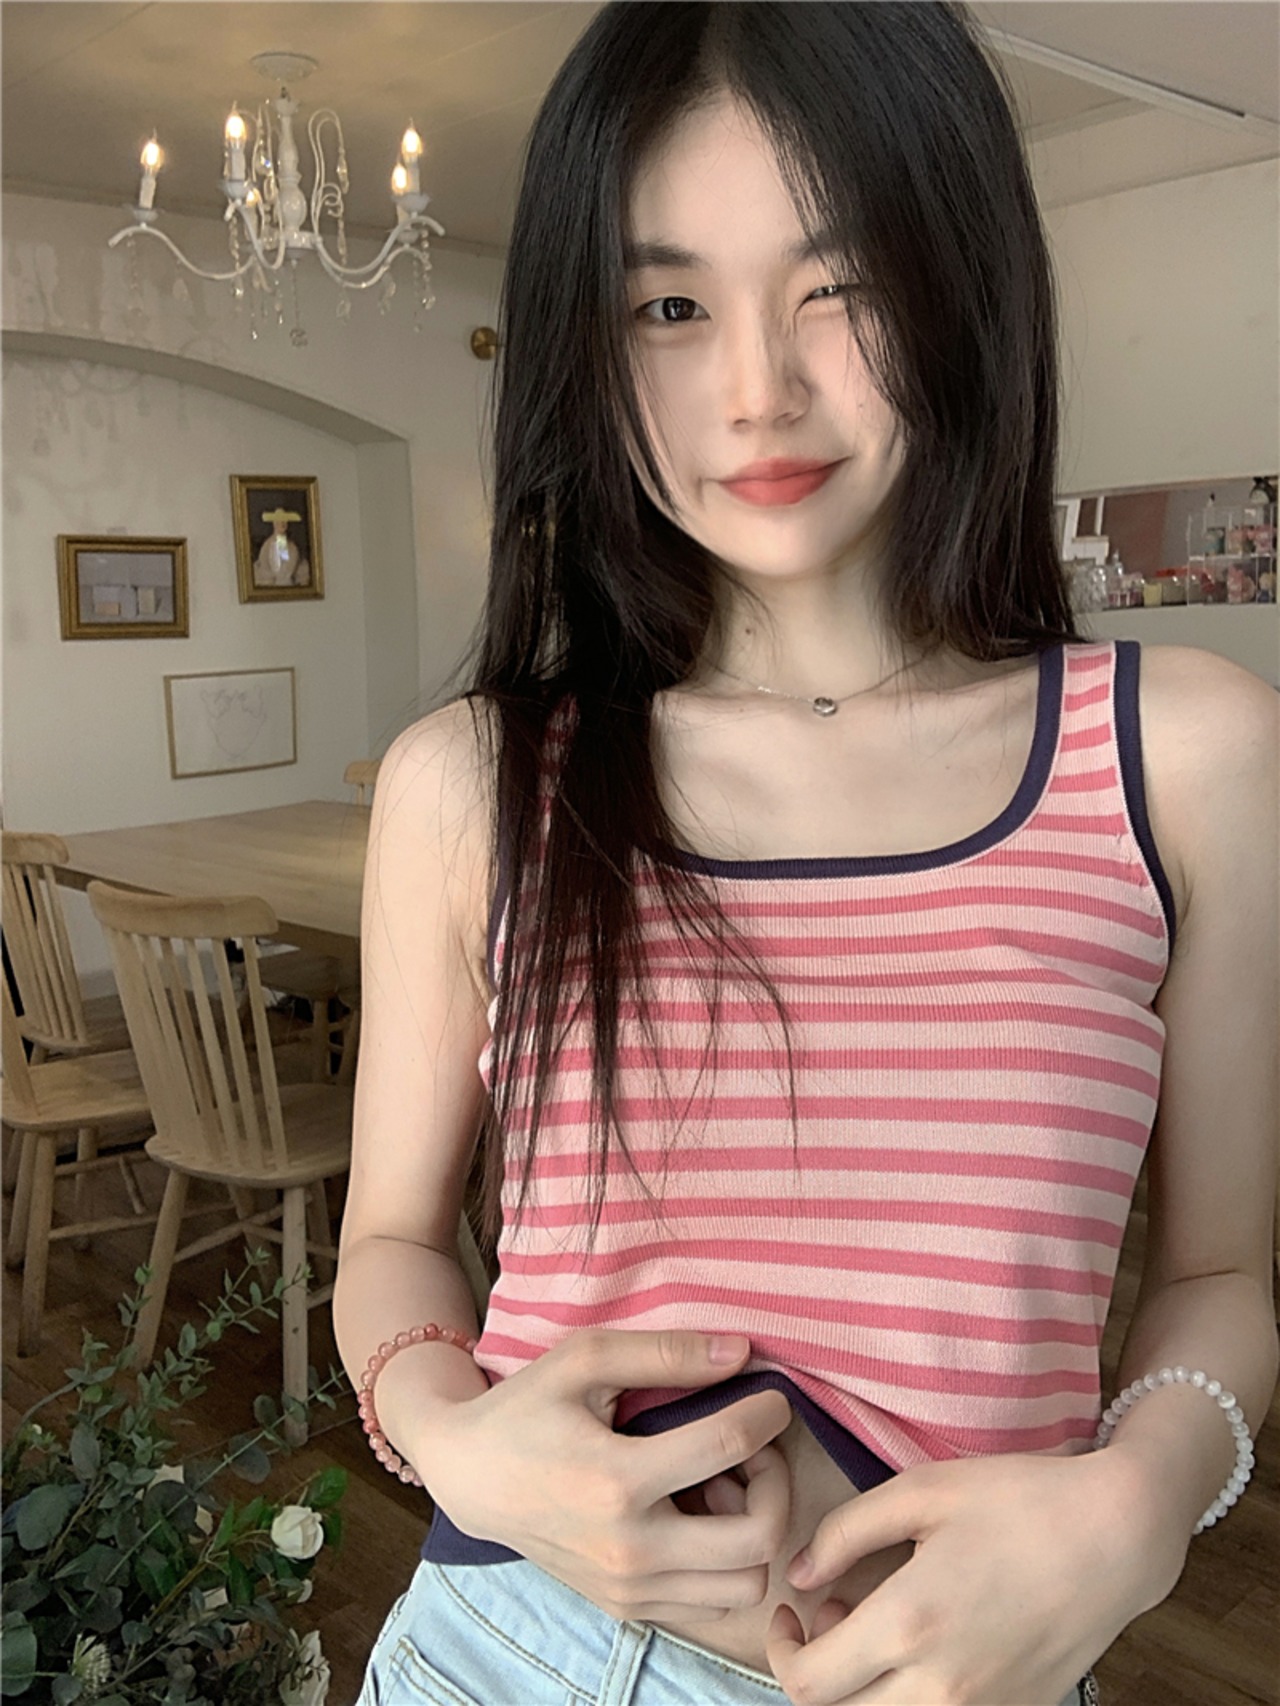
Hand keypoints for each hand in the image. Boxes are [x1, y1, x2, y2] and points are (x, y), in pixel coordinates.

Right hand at [421, 1328, 792, 1622]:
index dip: (767, 1412)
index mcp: (616, 1479)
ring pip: (745, 1583)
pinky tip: (698, 1515)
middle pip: (757, 1538)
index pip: (728, 1445)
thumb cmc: (525, 1408)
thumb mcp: (582, 1360)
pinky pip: (712, 1603)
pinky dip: (725, 1562)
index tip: (772, 1396)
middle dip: (775, 1483)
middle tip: (753, 1449)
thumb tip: (741, 1354)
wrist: (470, 1478)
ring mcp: (629, 1588)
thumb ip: (663, 1354)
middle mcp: (629, 1549)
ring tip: (724, 1484)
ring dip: (754, 1530)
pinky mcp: (626, 1607)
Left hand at [765, 1449, 1175, 1703]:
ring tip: (878, 1632)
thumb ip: (845, 1532)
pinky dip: (912, 1699)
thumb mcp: (920, 1491)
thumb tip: (800, 1576)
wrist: (1116, 1536)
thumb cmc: (1017, 1501)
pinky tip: (925, 1648)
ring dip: (863, 1693)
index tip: (792, 1609)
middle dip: (817, 1674)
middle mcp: (941, 1686)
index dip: (781, 1648)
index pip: (807, 1682)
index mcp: (908, 1623)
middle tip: (833, 1619)